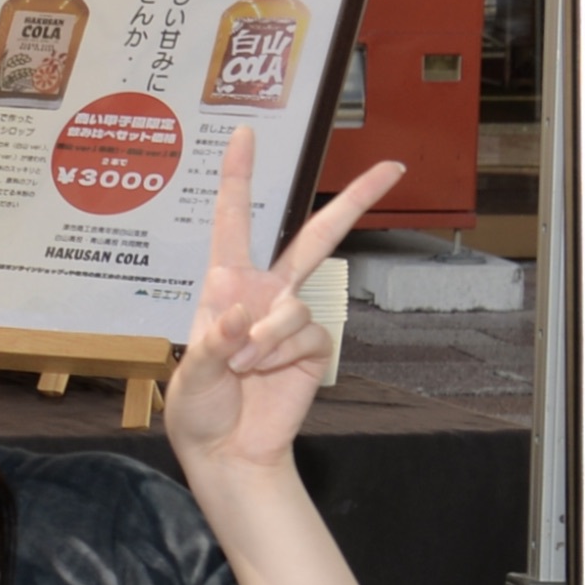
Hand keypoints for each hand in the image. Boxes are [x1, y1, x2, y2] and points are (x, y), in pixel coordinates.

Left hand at [158, 136, 400, 479]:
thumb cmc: (199, 408)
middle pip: (313, 237)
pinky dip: (281, 353)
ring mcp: (292, 319)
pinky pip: (308, 334)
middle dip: (354, 202)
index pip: (232, 221)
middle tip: (393, 168)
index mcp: (226, 284)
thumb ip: (212, 342)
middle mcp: (265, 292)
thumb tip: (240, 311)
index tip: (243, 134)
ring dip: (265, 336)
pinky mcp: (314, 347)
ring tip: (242, 365)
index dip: (237, 177)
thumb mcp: (190, 374)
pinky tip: (265, 372)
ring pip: (296, 303)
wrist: (227, 450)